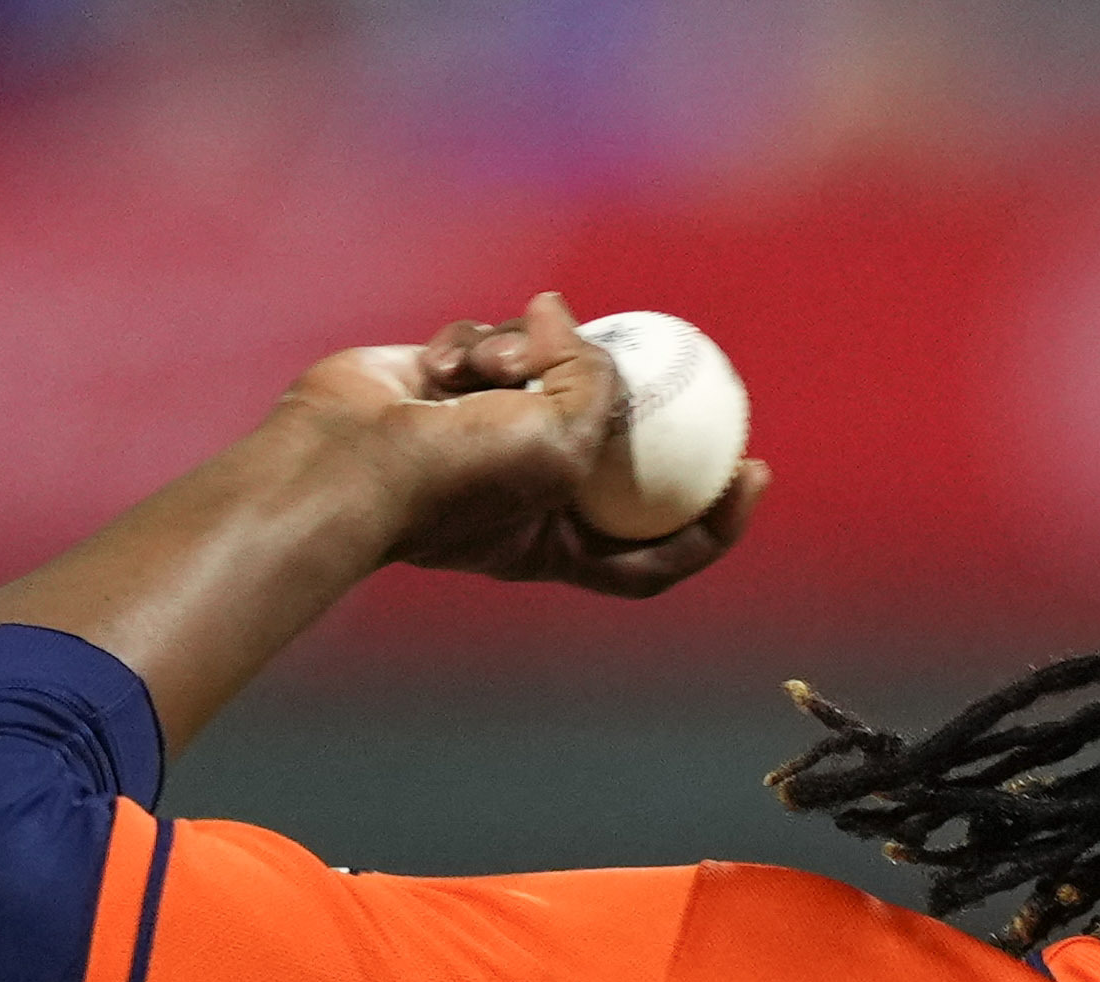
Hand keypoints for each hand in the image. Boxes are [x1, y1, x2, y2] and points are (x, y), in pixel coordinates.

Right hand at [278, 291, 767, 599]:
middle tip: (688, 359)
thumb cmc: (455, 477)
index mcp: (563, 542)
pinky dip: (479, 346)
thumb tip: (569, 318)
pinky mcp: (448, 387)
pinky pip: (491, 344)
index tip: (754, 472)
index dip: (717, 520)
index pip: (659, 545)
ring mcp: (488, 435)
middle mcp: (530, 491)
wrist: (345, 461)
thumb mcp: (563, 439)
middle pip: (612, 443)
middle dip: (632, 400)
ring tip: (498, 369)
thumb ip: (597, 383)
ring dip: (533, 358)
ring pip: (549, 371)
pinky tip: (448, 364)